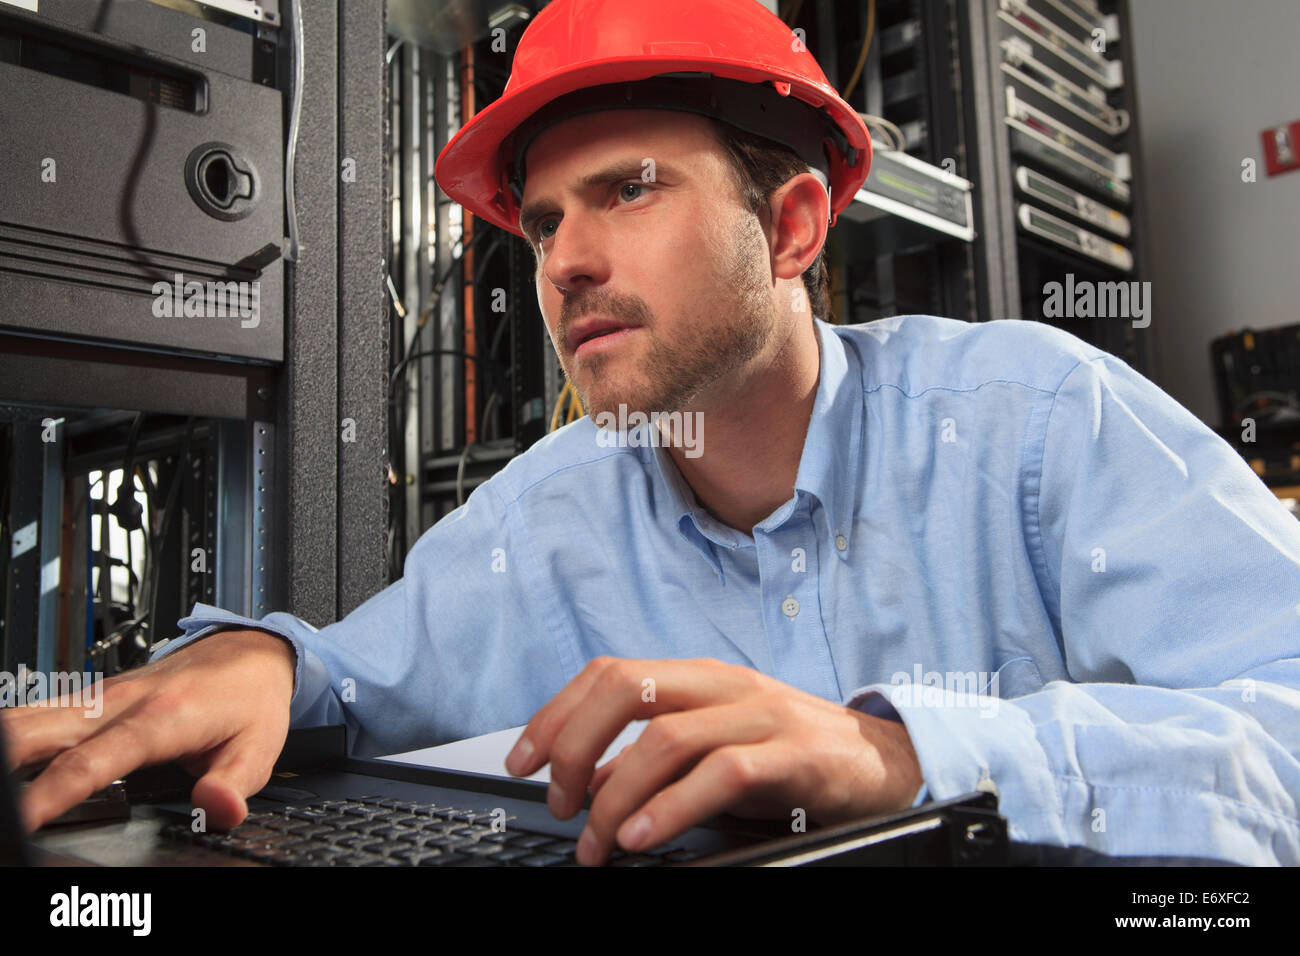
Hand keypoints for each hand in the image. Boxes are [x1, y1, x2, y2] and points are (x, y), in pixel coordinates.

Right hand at [0, 629, 294, 832]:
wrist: (253, 651)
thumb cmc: (251, 697)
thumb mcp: (258, 748)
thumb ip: (232, 785)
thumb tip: (217, 810)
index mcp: (161, 717)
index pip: (92, 762)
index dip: (50, 794)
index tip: (22, 818)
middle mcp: (121, 702)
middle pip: (39, 732)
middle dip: (5, 764)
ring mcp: (101, 697)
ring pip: (29, 716)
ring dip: (4, 746)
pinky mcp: (92, 697)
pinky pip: (38, 712)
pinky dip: (13, 733)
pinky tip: (4, 755)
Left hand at [504, 657, 923, 864]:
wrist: (883, 763)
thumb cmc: (792, 757)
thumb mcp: (713, 751)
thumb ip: (654, 764)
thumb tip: (591, 788)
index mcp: (697, 678)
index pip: (608, 674)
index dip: (556, 714)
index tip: (523, 761)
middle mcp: (722, 685)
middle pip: (625, 687)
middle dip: (574, 745)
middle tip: (560, 802)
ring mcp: (759, 714)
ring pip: (665, 738)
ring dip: (617, 798)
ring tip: (600, 844)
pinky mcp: (794, 754)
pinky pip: (721, 773)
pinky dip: (673, 808)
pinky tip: (646, 838)